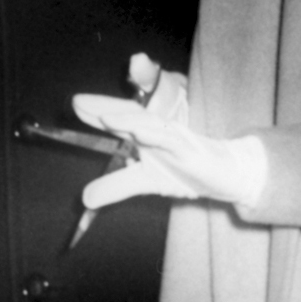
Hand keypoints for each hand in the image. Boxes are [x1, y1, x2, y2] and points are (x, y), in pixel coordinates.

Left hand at [73, 57, 267, 212]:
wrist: (226, 176)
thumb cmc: (184, 171)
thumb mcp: (145, 182)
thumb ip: (116, 186)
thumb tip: (85, 198)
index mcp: (146, 134)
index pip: (118, 120)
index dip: (96, 111)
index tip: (74, 104)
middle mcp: (158, 130)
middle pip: (130, 114)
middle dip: (105, 106)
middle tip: (78, 102)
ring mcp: (175, 138)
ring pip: (150, 124)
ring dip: (127, 118)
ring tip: (104, 117)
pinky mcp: (191, 150)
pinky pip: (173, 140)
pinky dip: (157, 135)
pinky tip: (140, 132)